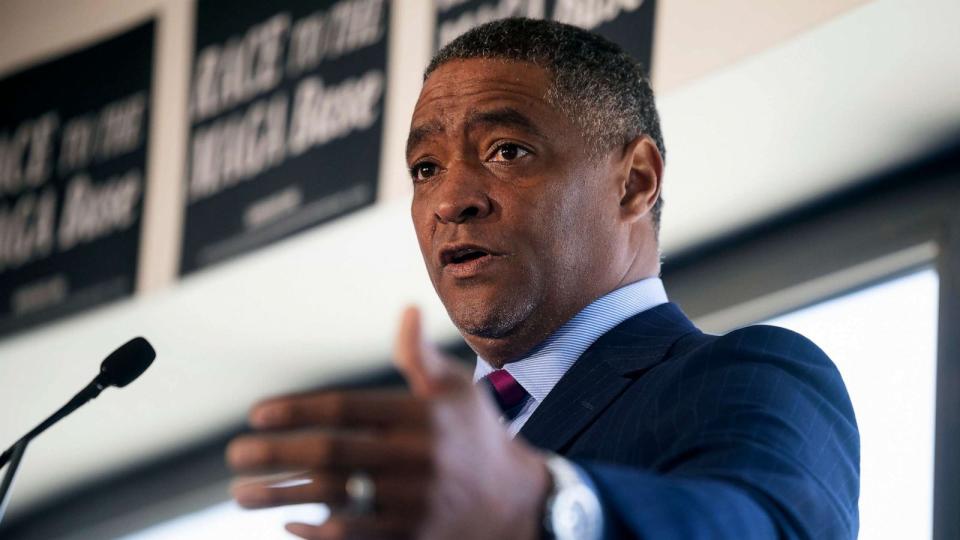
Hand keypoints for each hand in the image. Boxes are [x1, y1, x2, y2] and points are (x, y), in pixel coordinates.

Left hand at [226, 307, 549, 538]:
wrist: (515, 503)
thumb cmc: (477, 436)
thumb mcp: (457, 390)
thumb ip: (421, 356)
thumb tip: (405, 310)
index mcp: (422, 415)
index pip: (346, 409)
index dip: (297, 410)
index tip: (257, 414)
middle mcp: (417, 457)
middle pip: (331, 454)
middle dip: (276, 453)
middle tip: (235, 455)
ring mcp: (414, 501)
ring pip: (335, 498)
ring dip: (282, 495)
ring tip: (242, 494)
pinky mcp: (412, 536)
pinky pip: (354, 537)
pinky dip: (316, 532)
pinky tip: (288, 523)